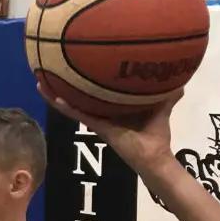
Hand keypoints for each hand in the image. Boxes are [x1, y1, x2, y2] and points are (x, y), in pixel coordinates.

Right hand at [37, 82, 180, 170]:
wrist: (154, 155)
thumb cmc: (156, 135)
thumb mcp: (161, 108)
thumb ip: (166, 95)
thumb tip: (179, 78)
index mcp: (113, 109)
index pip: (96, 93)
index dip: (85, 81)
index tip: (76, 65)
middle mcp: (101, 114)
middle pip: (78, 97)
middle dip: (63, 85)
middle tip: (50, 69)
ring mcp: (97, 121)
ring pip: (71, 105)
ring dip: (55, 95)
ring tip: (41, 81)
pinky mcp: (98, 127)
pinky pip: (78, 115)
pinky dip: (66, 106)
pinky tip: (55, 96)